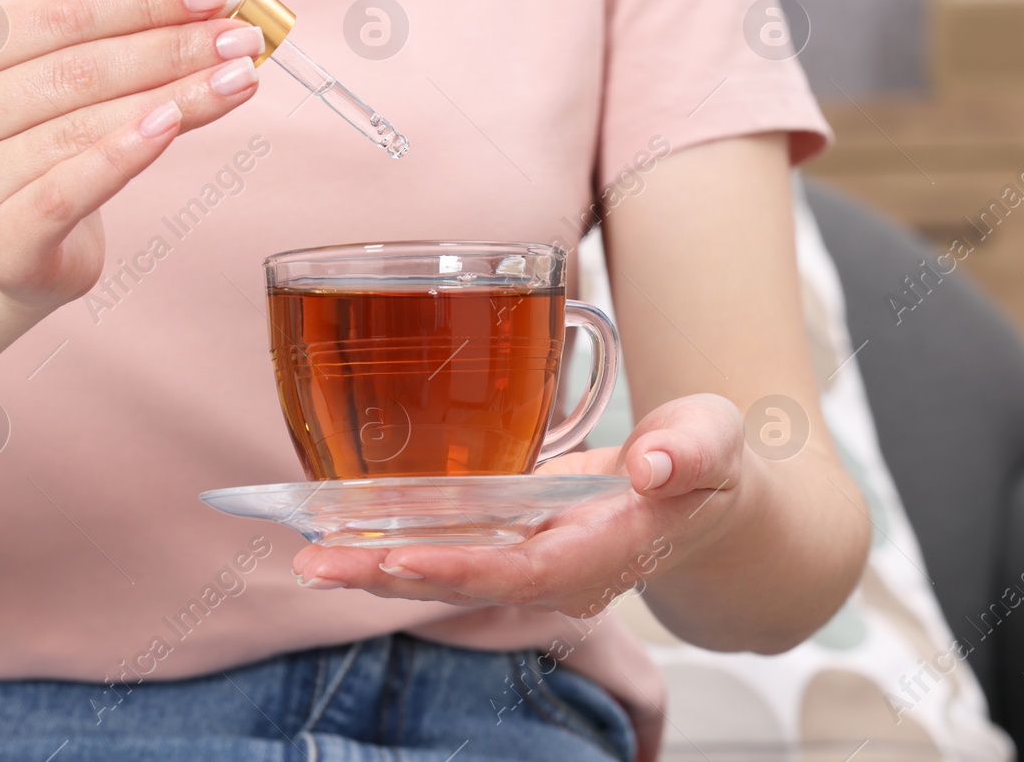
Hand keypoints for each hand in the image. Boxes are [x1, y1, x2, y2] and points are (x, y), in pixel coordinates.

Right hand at [0, 0, 260, 309]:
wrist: (4, 252)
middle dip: (171, 48)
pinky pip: (69, 189)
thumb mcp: (82, 75)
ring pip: (83, 126)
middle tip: (243, 38)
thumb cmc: (48, 147)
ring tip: (240, 79)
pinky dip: (125, 154)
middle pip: (77, 69)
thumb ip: (142, 15)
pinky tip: (175, 125)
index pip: (61, 12)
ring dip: (175, 97)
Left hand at [290, 394, 752, 618]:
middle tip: (318, 560)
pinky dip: (397, 542)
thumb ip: (691, 450)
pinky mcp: (515, 538)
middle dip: (392, 574)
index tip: (405, 557)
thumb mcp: (713, 442)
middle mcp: (562, 568)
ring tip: (310, 551)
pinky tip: (344, 529)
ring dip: (379, 565)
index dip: (465, 567)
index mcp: (608, 549)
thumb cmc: (705, 464)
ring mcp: (535, 558)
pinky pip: (450, 547)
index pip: (527, 570)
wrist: (703, 494)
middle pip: (468, 581)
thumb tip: (653, 463)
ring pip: (449, 570)